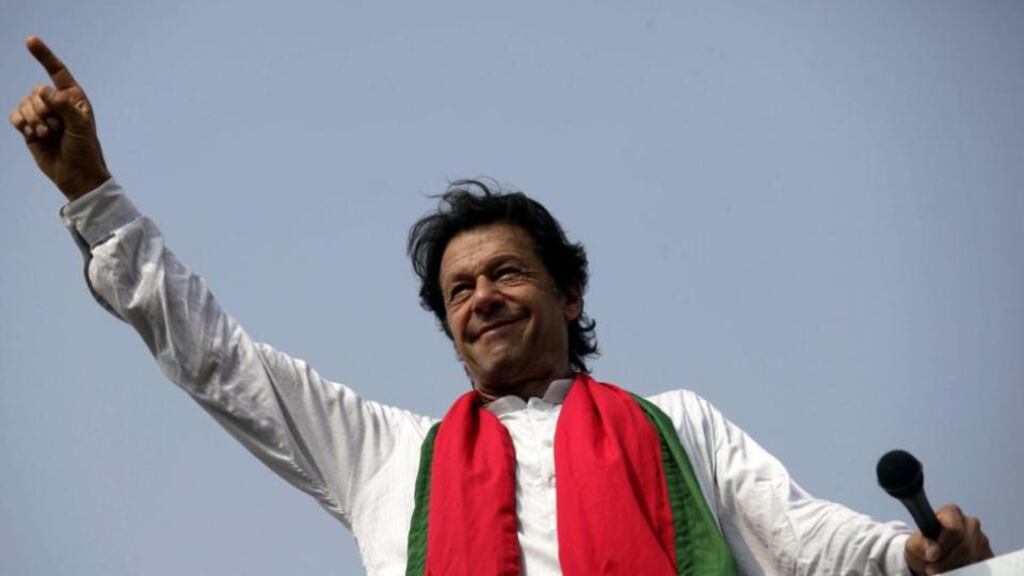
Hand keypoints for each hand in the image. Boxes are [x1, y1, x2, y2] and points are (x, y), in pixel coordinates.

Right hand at [9, 36, 110, 200]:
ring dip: (33, 120)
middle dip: (41, 110)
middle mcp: (56, 103)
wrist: (76, 175)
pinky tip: (33, 135)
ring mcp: (42, 115)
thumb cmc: (85, 149)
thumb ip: (63, 105)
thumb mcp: (80, 126)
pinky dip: (22, 124)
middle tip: (56, 128)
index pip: (57, 72)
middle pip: (35, 92)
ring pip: (24, 104)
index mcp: (73, 98)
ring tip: (48, 134)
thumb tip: (42, 89)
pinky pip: (15, 116)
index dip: (43, 55)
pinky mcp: (30, 128)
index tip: (30, 40)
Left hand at [904, 504, 992, 574]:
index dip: (942, 544)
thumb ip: (922, 545)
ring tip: (939, 570)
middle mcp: (970, 523)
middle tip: (931, 569)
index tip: (932, 556)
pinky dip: (966, 571)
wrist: (931, 560)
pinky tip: (953, 571)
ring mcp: (982, 539)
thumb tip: (932, 552)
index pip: (953, 529)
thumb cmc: (923, 547)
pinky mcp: (988, 555)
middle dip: (947, 561)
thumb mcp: (915, 545)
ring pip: (973, 558)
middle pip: (965, 546)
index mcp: (951, 513)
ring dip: (955, 568)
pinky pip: (980, 566)